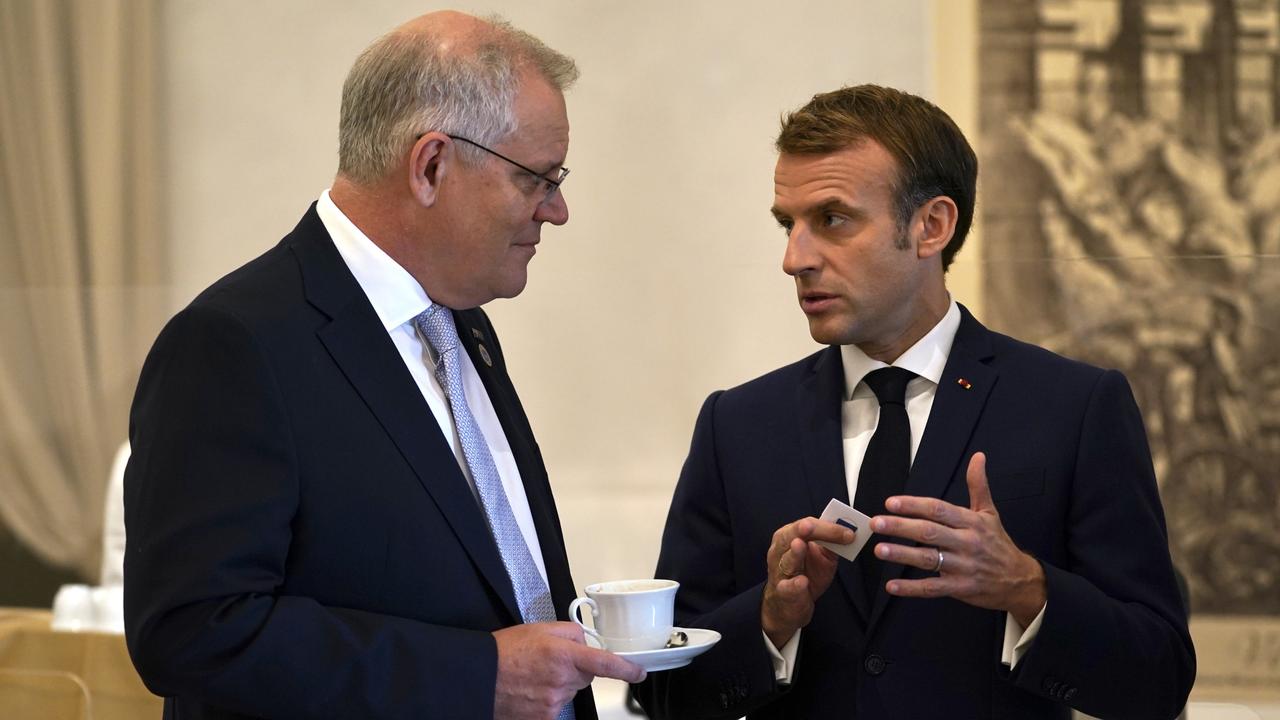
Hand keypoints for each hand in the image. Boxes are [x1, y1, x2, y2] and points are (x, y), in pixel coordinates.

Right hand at [493, 621, 645, 719]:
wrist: (480, 675)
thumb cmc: (506, 651)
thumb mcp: (541, 628)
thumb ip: (571, 632)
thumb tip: (586, 642)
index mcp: (564, 655)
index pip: (606, 664)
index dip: (627, 670)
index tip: (638, 673)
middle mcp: (562, 681)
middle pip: (586, 677)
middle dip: (575, 670)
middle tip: (551, 662)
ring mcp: (553, 702)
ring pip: (570, 692)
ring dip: (559, 684)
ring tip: (534, 676)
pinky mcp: (544, 717)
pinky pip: (556, 707)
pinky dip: (547, 699)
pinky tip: (531, 691)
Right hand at [761, 517, 853, 648]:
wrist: (792, 603)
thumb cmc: (807, 573)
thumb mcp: (822, 556)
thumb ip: (832, 543)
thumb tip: (850, 533)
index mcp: (790, 537)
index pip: (807, 525)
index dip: (825, 527)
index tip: (847, 531)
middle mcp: (780, 551)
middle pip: (790, 536)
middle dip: (800, 530)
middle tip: (809, 526)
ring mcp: (780, 572)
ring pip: (786, 560)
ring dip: (793, 553)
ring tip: (799, 544)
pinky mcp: (784, 593)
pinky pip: (787, 588)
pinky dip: (794, 585)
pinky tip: (802, 581)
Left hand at [871, 452, 1046, 626]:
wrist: (1020, 581)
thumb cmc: (999, 544)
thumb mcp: (990, 513)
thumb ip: (978, 485)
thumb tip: (978, 457)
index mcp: (971, 522)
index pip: (939, 510)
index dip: (914, 505)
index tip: (891, 503)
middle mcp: (967, 543)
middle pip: (929, 533)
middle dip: (901, 527)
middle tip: (877, 523)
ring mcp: (963, 567)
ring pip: (928, 559)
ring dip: (902, 554)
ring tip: (880, 550)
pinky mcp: (960, 588)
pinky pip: (932, 588)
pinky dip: (911, 588)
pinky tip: (892, 585)